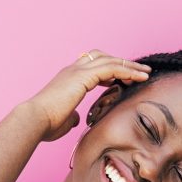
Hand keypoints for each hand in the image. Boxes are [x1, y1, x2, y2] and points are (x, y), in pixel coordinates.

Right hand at [22, 49, 151, 142]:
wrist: (35, 120)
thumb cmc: (45, 124)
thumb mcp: (63, 120)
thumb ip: (71, 116)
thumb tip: (76, 119)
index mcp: (68, 78)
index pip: (92, 65)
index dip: (110, 70)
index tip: (124, 78)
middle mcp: (73, 70)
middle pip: (103, 57)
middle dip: (123, 64)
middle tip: (140, 71)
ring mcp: (78, 71)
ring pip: (110, 60)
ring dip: (130, 66)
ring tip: (146, 73)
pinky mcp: (83, 76)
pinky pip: (112, 68)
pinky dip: (127, 71)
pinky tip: (139, 78)